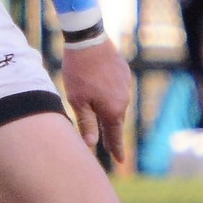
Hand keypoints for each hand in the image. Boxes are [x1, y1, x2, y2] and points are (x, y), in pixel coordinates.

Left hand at [61, 39, 131, 163]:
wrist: (89, 42)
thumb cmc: (79, 73)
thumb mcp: (77, 100)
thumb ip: (86, 123)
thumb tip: (91, 144)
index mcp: (113, 110)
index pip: (114, 135)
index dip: (115, 148)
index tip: (119, 160)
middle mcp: (124, 100)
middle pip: (115, 120)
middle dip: (111, 132)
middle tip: (109, 145)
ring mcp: (125, 85)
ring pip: (116, 104)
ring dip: (109, 111)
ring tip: (101, 118)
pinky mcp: (123, 73)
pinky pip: (117, 90)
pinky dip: (110, 95)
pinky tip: (101, 92)